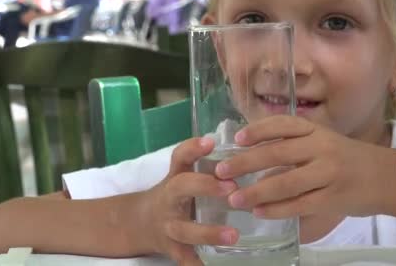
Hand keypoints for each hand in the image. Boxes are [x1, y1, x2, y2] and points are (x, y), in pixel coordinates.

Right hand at [145, 138, 238, 264]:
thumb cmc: (177, 194)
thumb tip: (254, 154)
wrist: (140, 223)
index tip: (211, 141)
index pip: (180, 157)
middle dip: (204, 186)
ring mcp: (169, 226)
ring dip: (208, 232)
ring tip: (233, 235)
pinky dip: (198, 265)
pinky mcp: (173, 249)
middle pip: (180, 188)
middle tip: (231, 187)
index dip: (193, 148)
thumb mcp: (186, 177)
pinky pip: (186, 259)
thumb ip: (212, 168)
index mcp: (176, 177)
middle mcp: (170, 199)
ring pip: (184, 229)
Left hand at [214, 116, 395, 219]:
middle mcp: (322, 148)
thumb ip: (296, 145)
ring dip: (256, 191)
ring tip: (234, 199)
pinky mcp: (333, 198)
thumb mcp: (325, 141)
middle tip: (221, 172)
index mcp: (318, 131)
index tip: (236, 139)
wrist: (388, 177)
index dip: (257, 130)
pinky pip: (299, 205)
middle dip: (245, 162)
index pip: (283, 124)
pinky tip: (259, 212)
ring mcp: (328, 174)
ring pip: (286, 183)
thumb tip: (254, 156)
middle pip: (277, 153)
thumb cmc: (349, 159)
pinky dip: (277, 210)